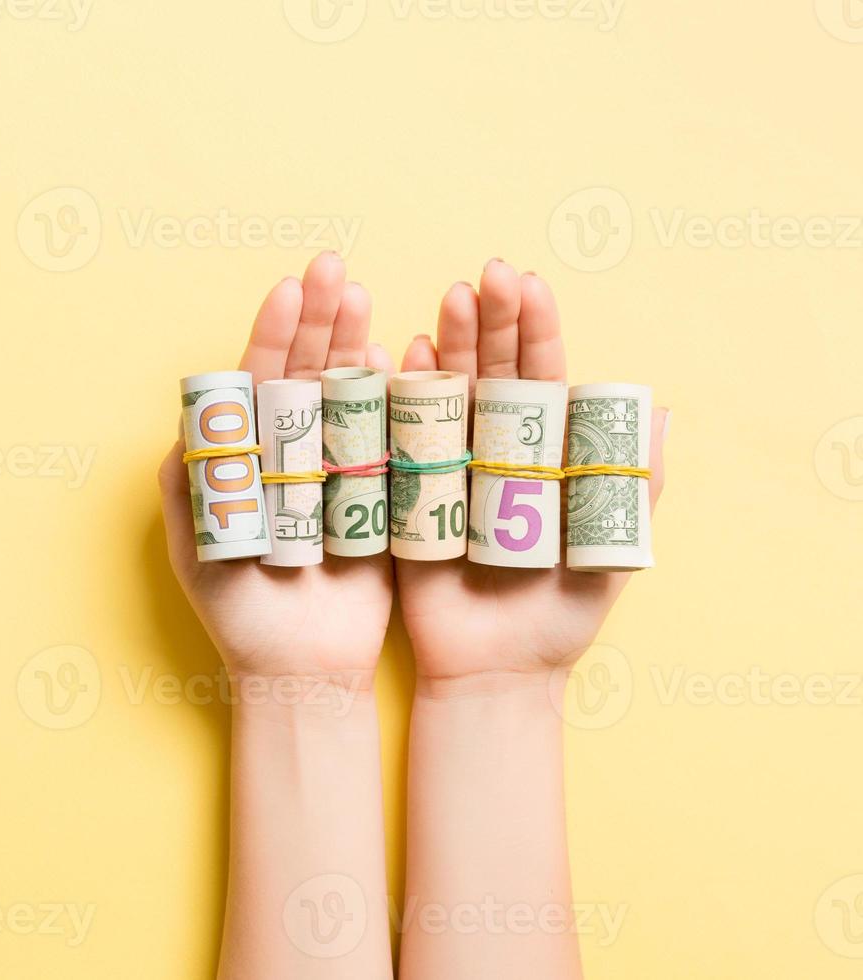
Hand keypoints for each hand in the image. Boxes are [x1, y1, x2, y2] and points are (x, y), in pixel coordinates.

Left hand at [157, 252, 393, 684]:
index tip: (291, 288)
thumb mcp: (195, 545)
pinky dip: (395, 396)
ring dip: (354, 343)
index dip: (273, 332)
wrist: (300, 669)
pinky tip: (397, 356)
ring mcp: (336, 468)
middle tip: (336, 270)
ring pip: (347, 393)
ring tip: (365, 298)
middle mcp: (289, 453)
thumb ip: (186, 481)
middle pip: (304, 372)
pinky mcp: (379, 493)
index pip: (257, 378)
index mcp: (244, 455)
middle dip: (319, 319)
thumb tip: (192, 417)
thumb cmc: (237, 611)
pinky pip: (388, 435)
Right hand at [396, 260, 668, 686]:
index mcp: (548, 455)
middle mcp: (497, 449)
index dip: (537, 330)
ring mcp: (451, 466)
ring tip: (449, 301)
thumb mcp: (613, 552)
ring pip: (448, 392)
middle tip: (484, 275)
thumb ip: (636, 486)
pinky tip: (399, 356)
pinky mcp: (408, 493)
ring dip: (449, 345)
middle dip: (491, 320)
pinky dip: (399, 395)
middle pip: (495, 371)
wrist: (493, 672)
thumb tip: (665, 410)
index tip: (528, 284)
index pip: (544, 376)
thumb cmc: (559, 619)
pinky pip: (401, 436)